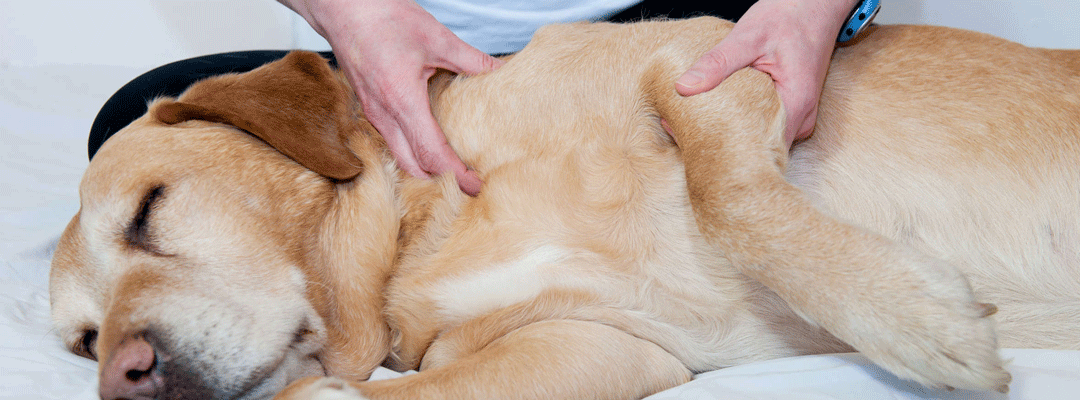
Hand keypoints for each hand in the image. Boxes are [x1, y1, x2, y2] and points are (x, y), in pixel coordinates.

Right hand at [280, 0, 502, 195]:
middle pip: (414, 167)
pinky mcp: (370, 109)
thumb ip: (471, 59)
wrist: (341, 8)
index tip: (475, 186)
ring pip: (400, 157)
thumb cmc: (382, 18)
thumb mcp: (436, 37)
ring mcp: (374, 115)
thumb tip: (501, 71)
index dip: (456, 175)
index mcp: (403, 101)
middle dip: (442, 181)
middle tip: (470, 185)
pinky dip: (412, 154)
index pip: (432, 154)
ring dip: (426, 170)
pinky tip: (430, 147)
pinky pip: (392, 143)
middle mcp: (384, 115)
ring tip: (453, 171)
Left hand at [675, 0, 858, 147]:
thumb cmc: (789, 16)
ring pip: (759, 137)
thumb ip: (717, 63)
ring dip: (730, 131)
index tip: (693, 141)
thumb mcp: (748, 36)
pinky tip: (717, 113)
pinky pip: (762, 124)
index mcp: (796, 103)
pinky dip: (740, 120)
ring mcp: (797, 116)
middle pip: (757, 147)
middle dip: (721, 142)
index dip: (724, 147)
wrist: (816, 6)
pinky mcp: (790, 110)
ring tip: (695, 123)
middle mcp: (800, 118)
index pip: (758, 147)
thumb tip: (684, 87)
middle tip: (683, 132)